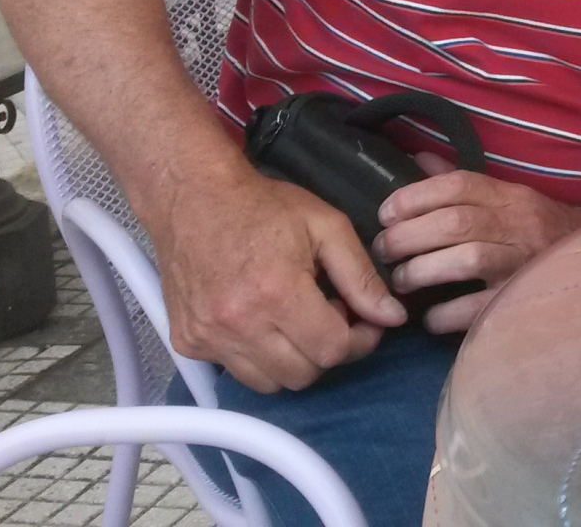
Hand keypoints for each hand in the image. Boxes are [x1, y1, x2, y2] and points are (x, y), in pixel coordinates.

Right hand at [149, 169, 406, 393]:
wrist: (193, 197)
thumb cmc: (264, 207)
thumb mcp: (327, 228)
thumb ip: (362, 277)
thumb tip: (393, 317)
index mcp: (277, 293)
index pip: (332, 350)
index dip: (359, 340)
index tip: (363, 320)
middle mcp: (238, 324)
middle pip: (303, 374)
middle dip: (327, 351)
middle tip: (328, 314)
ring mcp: (207, 337)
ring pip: (269, 383)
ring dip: (293, 360)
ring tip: (295, 319)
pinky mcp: (187, 342)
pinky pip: (235, 371)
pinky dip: (257, 357)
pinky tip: (262, 321)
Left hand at [373, 155, 580, 332]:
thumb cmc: (541, 232)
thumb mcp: (509, 198)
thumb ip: (463, 184)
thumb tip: (418, 160)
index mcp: (512, 196)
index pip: (460, 184)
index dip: (415, 196)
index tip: (385, 213)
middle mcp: (518, 225)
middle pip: (455, 222)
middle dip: (407, 236)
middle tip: (383, 251)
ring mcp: (522, 264)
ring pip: (466, 259)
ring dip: (421, 271)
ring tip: (401, 281)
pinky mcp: (520, 302)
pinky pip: (477, 308)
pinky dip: (445, 313)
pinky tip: (431, 315)